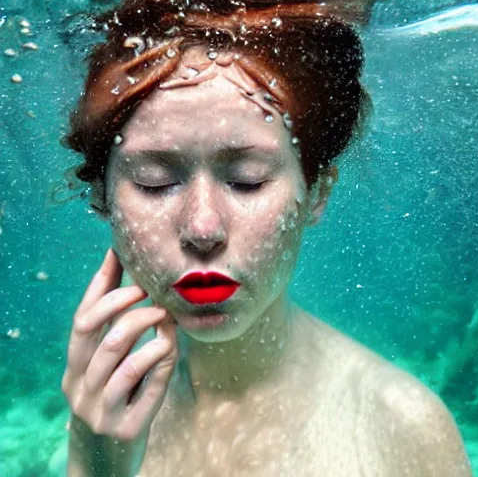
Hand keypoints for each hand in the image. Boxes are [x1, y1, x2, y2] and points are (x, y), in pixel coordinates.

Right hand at [62, 248, 176, 441]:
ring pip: (121, 356)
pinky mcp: (124, 427)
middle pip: (96, 331)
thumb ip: (119, 335)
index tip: (118, 253)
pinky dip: (161, 357)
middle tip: (149, 290)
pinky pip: (145, 383)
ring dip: (147, 327)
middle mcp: (79, 387)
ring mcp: (99, 409)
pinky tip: (170, 346)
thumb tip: (140, 288)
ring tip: (166, 315)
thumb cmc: (115, 403)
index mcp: (74, 368)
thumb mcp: (109, 370)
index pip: (82, 318)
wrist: (105, 464)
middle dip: (124, 302)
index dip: (100, 284)